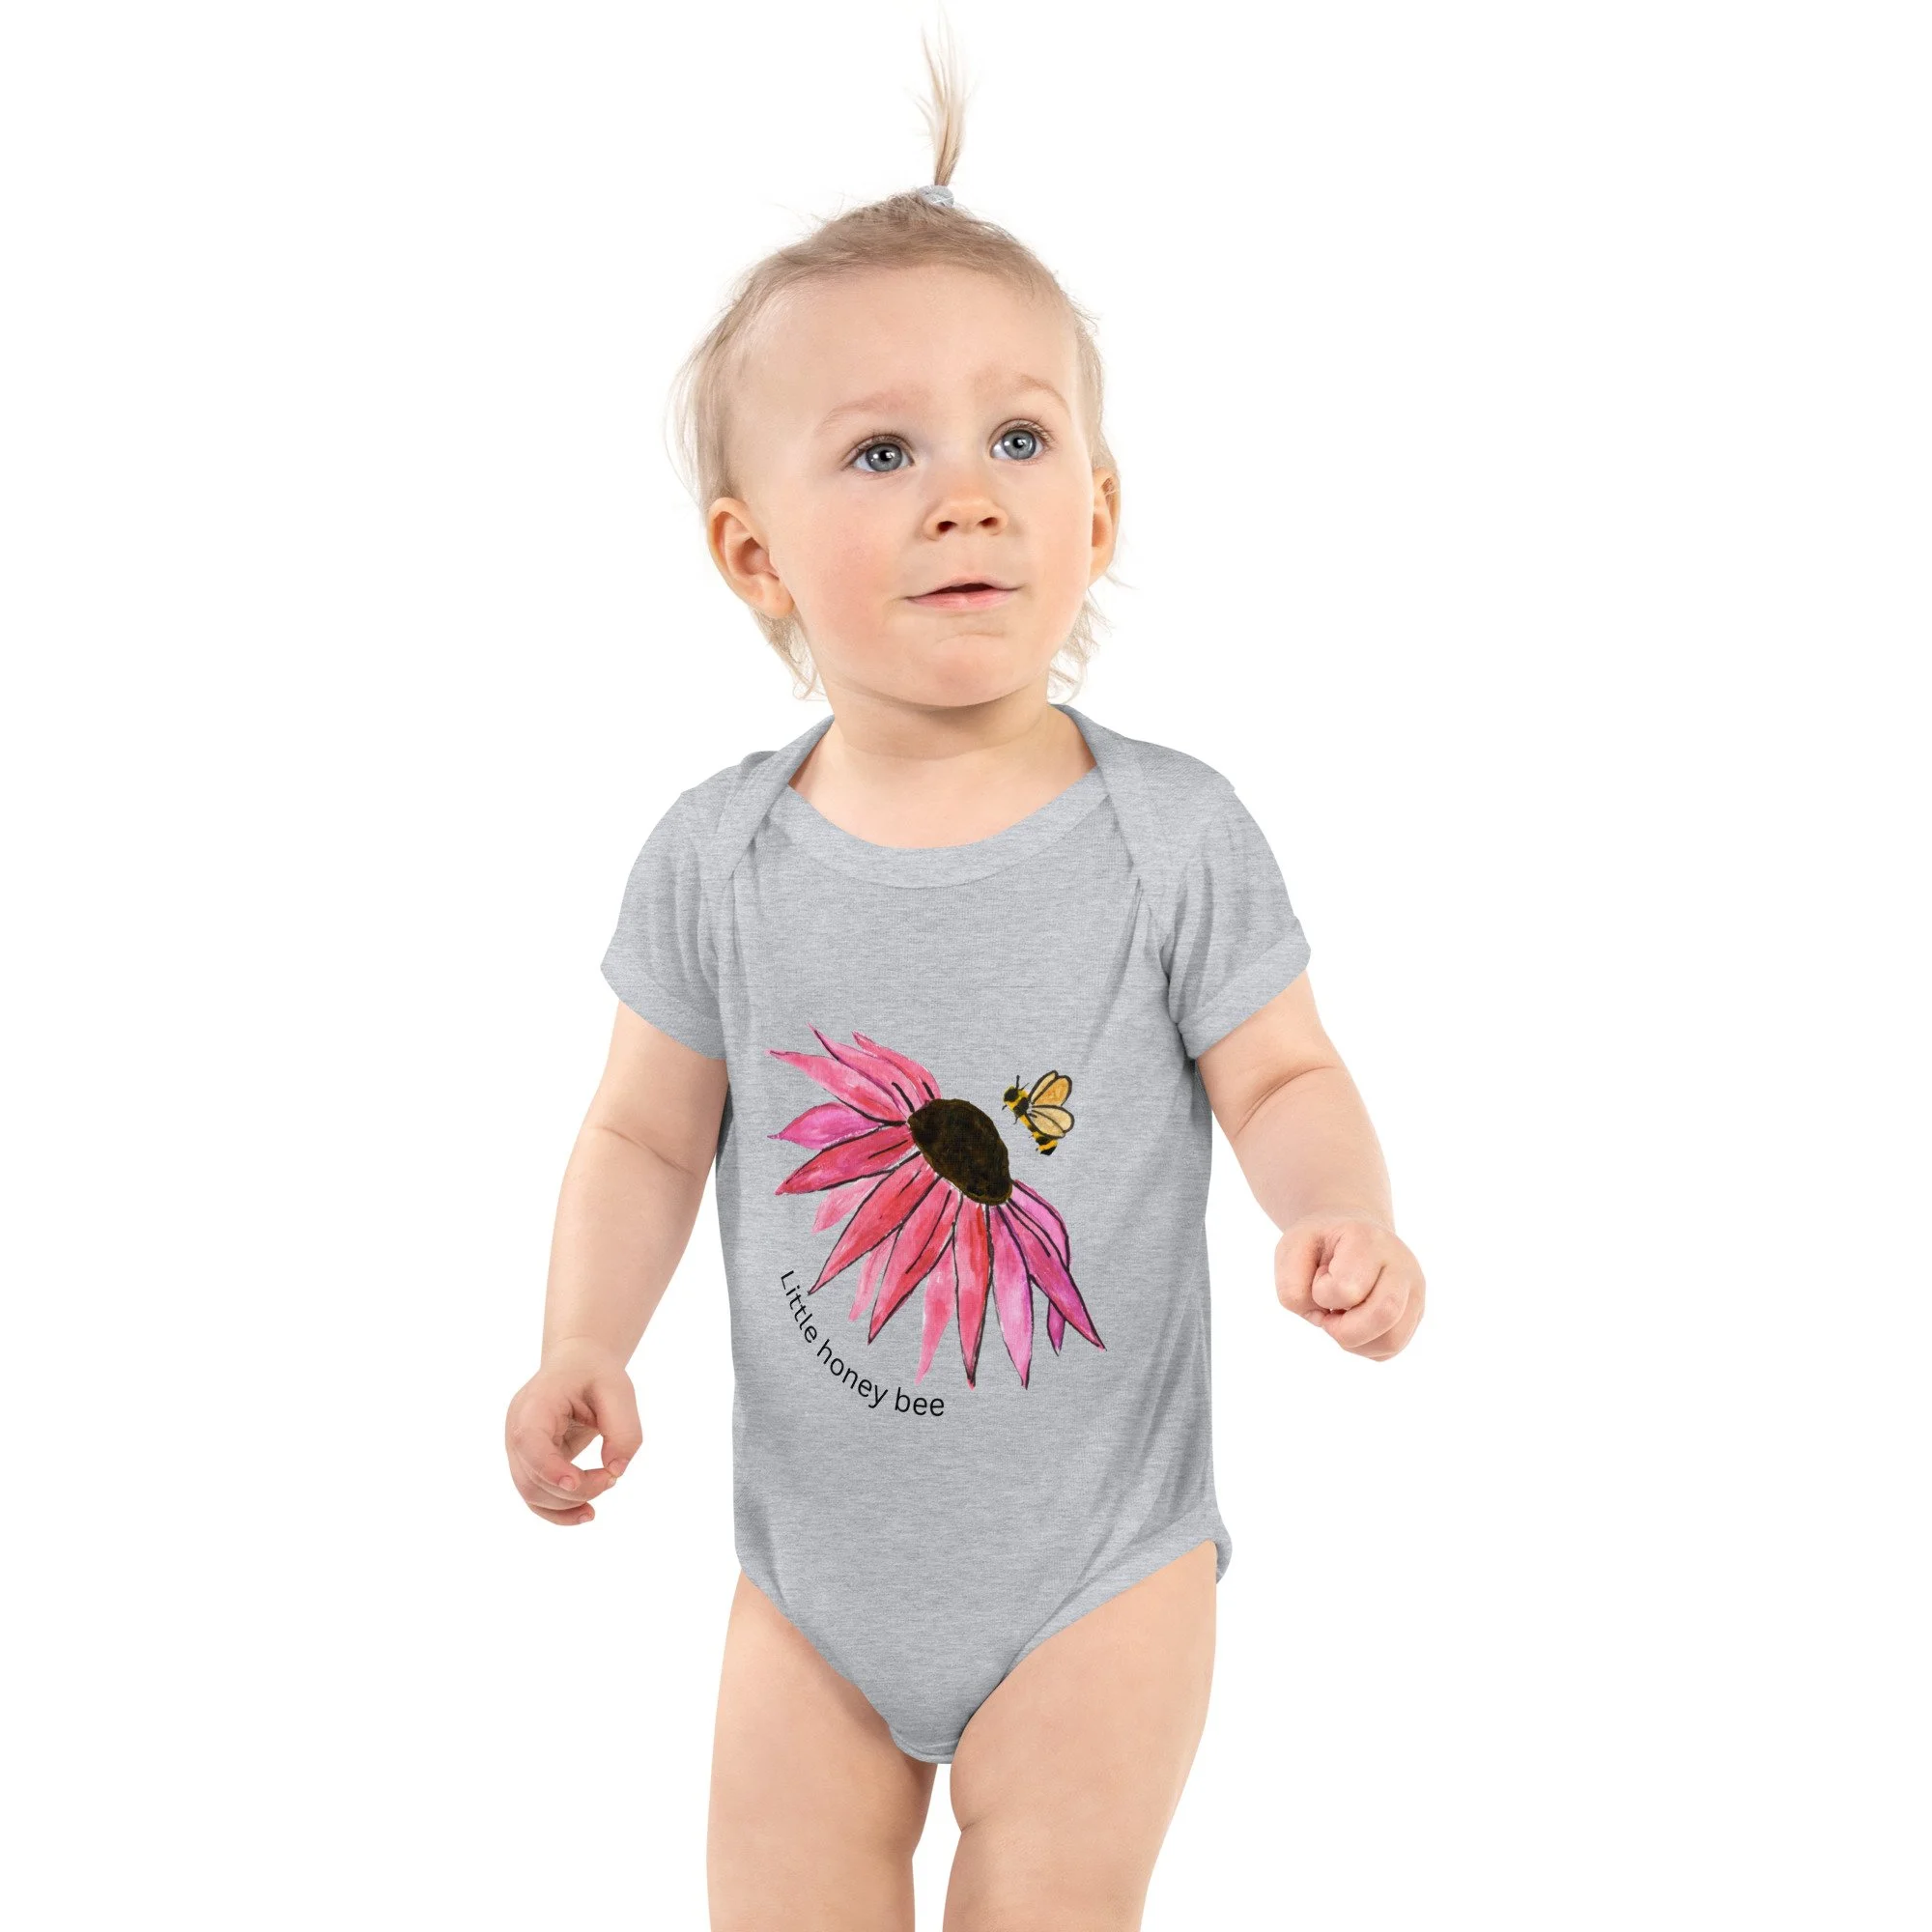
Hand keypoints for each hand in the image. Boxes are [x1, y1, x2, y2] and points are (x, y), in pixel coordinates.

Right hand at [504, 1342, 642, 1525]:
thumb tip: (616, 1471)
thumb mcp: (619, 1391)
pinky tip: (586, 1513)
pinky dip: (558, 1510)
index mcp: (535, 1403)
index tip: (575, 1482)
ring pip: (531, 1493)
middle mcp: (517, 1428)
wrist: (576, 1365)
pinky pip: (535, 1496)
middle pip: (531, 1477)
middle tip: (612, 1477)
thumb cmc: (595, 1373)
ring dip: (568, 1503)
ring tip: (606, 1485)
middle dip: (574, 1489)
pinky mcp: (528, 1463)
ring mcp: (518, 1449)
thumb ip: (623, 1430)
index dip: (548, 1467)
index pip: (529, 1441)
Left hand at [1275, 1215, 1424, 1359]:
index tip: (1319, 1277)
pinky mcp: (1416, 1312)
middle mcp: (1401, 1263)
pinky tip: (1353, 1324)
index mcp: (1368, 1240)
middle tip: (1328, 1315)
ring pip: (1392, 1340)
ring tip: (1341, 1319)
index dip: (1321, 1294)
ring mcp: (1414, 1289)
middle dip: (1345, 1330)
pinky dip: (1364, 1347)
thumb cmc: (1318, 1245)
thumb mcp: (1290, 1250)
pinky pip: (1392, 1348)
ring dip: (1355, 1342)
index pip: (1347, 1288)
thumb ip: (1292, 1287)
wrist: (1348, 1234)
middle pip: (1385, 1314)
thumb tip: (1321, 1319)